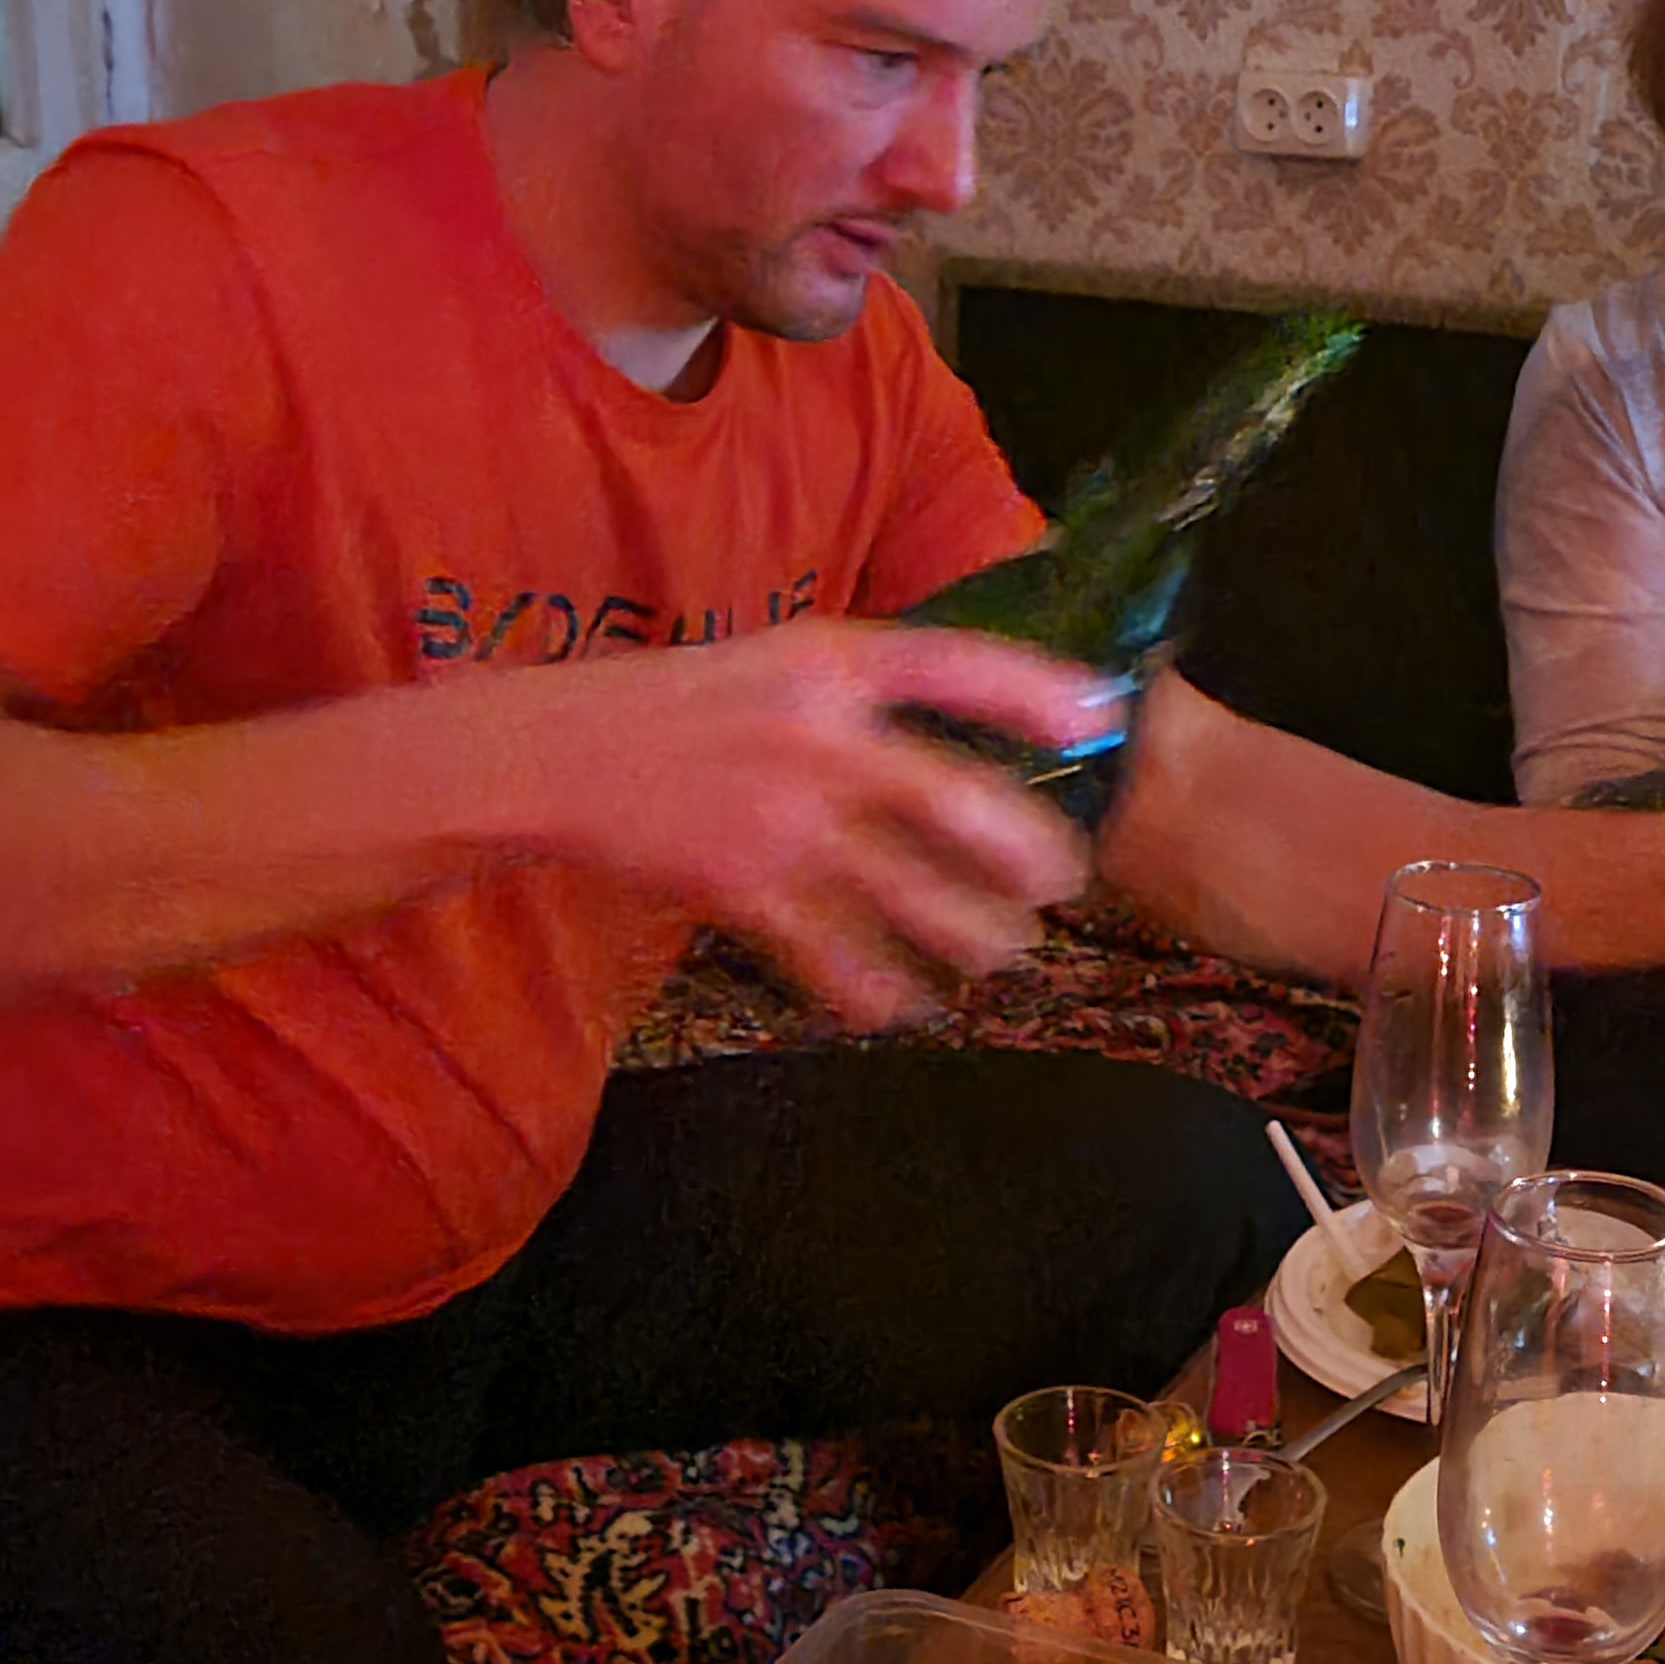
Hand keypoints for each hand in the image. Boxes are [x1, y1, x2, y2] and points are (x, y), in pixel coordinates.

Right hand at [502, 622, 1110, 1028]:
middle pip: (950, 797)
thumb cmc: (689, 705)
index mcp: (830, 663)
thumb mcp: (782, 659)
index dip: (1036, 691)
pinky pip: (831, 949)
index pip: (956, 665)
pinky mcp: (741, 885)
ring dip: (970, 931)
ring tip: (1004, 950)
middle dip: (1023, 849)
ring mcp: (780, 816)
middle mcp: (816, 736)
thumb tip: (982, 716)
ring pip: (907, 889)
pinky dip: (873, 986)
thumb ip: (872, 683)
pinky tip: (903, 1003)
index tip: (1102, 716)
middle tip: (1062, 881)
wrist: (563, 755)